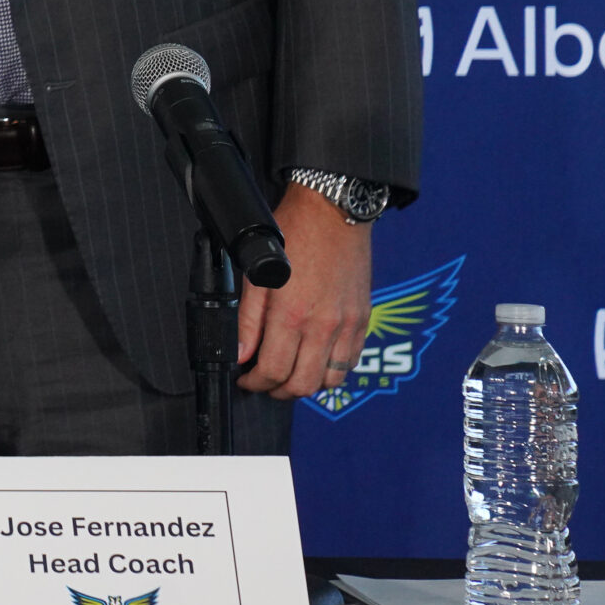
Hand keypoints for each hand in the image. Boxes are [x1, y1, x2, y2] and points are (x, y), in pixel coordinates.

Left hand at [235, 185, 370, 398]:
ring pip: (329, 380)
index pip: (272, 371)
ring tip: (289, 373)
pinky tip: (315, 359)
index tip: (246, 380)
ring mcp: (347, 325)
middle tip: (264, 382)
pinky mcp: (363, 320)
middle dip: (279, 390)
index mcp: (291, 315)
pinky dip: (332, 370)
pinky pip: (350, 361)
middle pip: (302, 385)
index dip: (254, 383)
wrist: (332, 213)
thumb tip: (241, 354)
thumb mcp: (256, 276)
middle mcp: (323, 326)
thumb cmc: (292, 237)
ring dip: (307, 384)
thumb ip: (248, 321)